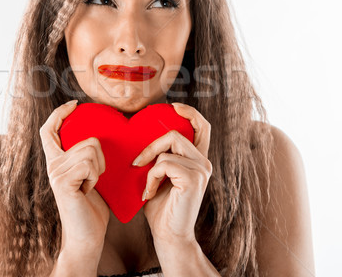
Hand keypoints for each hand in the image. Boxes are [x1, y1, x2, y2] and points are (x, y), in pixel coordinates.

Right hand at [39, 100, 109, 252]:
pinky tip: (88, 191)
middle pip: (85, 139)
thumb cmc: (93, 208)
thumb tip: (99, 136)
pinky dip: (96, 176)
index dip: (60, 113)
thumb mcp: (89, 176)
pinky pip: (89, 164)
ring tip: (91, 186)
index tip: (74, 105)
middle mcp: (52, 164)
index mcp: (56, 161)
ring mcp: (55, 172)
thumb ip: (86, 157)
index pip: (50, 130)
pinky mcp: (62, 181)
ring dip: (99, 169)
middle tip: (94, 179)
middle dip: (100, 157)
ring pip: (90, 149)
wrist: (88, 236)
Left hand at [132, 102, 212, 244]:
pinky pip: (164, 164)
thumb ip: (160, 156)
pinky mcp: (193, 179)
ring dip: (150, 164)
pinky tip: (149, 193)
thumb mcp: (159, 176)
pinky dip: (151, 177)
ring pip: (168, 148)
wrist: (168, 236)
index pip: (203, 127)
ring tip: (146, 185)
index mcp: (198, 160)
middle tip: (136, 163)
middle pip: (176, 134)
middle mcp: (204, 162)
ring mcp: (201, 170)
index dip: (190, 112)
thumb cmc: (161, 208)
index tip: (173, 106)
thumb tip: (141, 135)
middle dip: (151, 145)